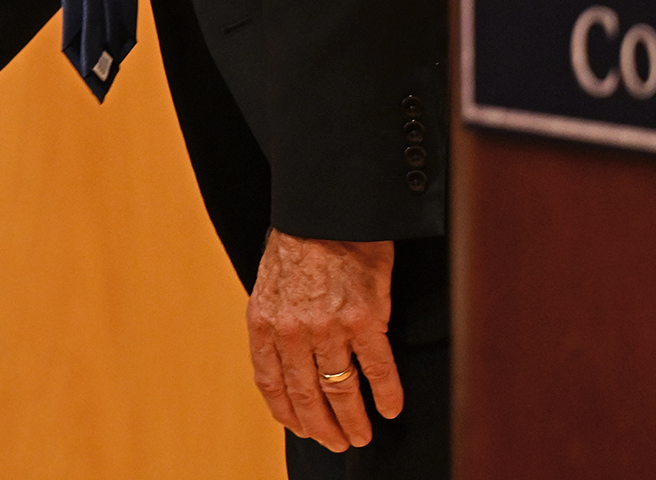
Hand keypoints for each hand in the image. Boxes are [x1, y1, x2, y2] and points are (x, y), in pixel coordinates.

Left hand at [246, 230, 401, 451]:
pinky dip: (386, 394)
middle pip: (306, 395)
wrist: (325, 212)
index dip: (288, 414)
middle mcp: (292, 331)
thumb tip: (284, 362)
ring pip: (340, 390)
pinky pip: (377, 369)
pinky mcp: (364, 319)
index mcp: (264, 323)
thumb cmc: (298, 245)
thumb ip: (275, 324)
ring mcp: (328, 327)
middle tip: (338, 444)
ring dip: (353, 420)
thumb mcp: (270, 285)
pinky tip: (390, 409)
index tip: (302, 430)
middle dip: (322, 427)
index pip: (271, 384)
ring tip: (362, 436)